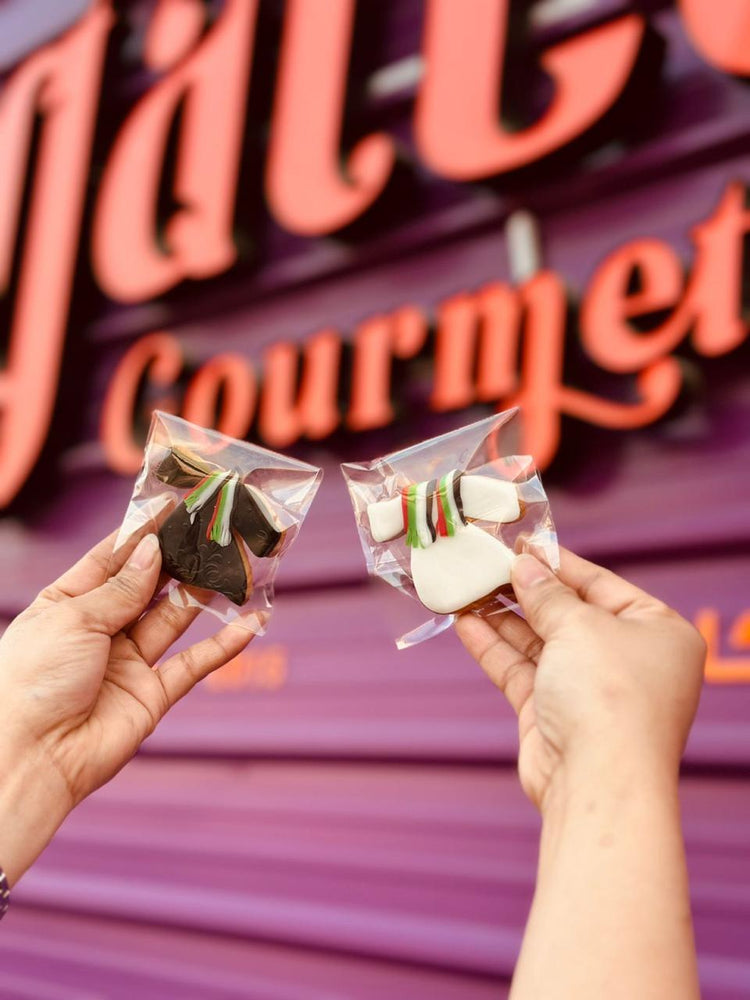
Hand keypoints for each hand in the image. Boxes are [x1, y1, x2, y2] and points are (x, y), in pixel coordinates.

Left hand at [0, 531, 256, 883]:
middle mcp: (99, 630)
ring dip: (202, 593)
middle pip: (147, 586)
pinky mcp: (151, 695)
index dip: (142, 533)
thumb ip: (122, 587)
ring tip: (233, 564)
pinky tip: (250, 624)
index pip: (111, 559)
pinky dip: (223, 646)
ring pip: (173, 618)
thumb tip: (154, 550)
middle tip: (212, 531)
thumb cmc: (31, 680)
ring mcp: (127, 663)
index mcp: (67, 604)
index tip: (174, 506)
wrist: (30, 758)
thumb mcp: (74, 618)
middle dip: (178, 559)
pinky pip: (193, 665)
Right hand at [456, 547, 705, 812]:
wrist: (598, 780)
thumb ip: (547, 594)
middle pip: (568, 613)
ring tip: (467, 588)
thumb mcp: (580, 625)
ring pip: (539, 642)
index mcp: (657, 632)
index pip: (602, 584)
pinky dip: (494, 647)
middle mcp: (628, 660)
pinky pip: (522, 670)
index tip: (520, 543)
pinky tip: (465, 622)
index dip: (558, 563)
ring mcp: (590, 690)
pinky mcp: (555, 714)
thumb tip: (523, 566)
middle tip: (485, 564)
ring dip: (502, 617)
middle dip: (525, 590)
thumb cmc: (610, 693)